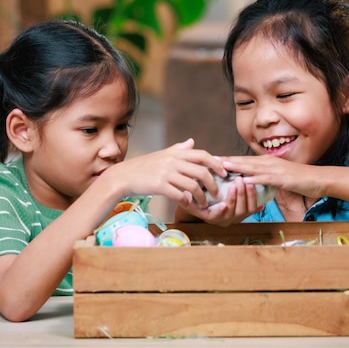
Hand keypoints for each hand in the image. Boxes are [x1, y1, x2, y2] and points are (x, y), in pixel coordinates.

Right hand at [105, 138, 225, 205]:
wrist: (124, 176)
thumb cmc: (145, 166)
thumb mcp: (163, 154)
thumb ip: (179, 149)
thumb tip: (192, 141)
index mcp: (176, 153)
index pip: (202, 155)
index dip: (216, 163)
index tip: (224, 173)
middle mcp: (173, 161)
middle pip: (202, 171)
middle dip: (213, 184)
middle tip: (217, 193)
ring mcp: (166, 173)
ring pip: (193, 186)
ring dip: (202, 197)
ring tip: (204, 204)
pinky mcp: (159, 186)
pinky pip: (180, 195)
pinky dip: (187, 202)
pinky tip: (189, 205)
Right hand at [176, 174, 261, 226]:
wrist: (208, 202)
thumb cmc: (198, 198)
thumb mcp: (190, 198)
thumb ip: (187, 197)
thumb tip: (185, 195)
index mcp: (210, 216)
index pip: (215, 217)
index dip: (220, 212)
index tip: (222, 205)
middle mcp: (223, 219)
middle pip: (233, 212)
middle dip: (236, 196)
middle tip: (236, 182)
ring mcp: (235, 217)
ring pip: (245, 210)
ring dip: (246, 195)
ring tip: (245, 181)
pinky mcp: (245, 213)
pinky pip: (252, 208)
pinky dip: (255, 198)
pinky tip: (254, 187)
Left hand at [222, 155, 324, 199]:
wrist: (318, 179)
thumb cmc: (299, 179)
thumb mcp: (279, 177)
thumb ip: (265, 177)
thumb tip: (253, 181)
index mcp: (267, 162)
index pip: (244, 160)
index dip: (229, 160)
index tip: (214, 160)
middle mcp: (269, 162)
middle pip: (244, 161)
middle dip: (227, 161)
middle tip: (211, 160)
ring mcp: (275, 170)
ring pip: (252, 167)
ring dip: (237, 167)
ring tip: (222, 166)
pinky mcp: (282, 178)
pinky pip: (265, 179)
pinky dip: (254, 179)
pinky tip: (244, 180)